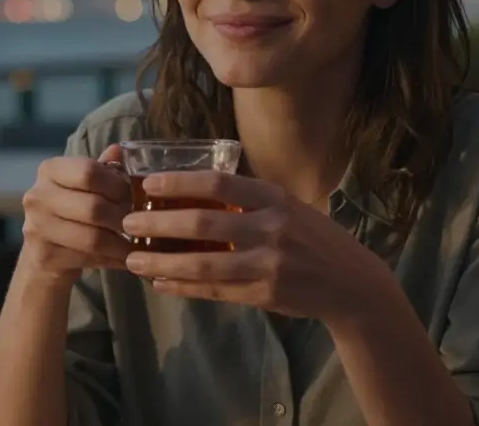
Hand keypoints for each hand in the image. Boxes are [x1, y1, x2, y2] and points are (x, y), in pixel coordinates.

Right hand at [18, 144, 133, 282]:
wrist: (43, 253)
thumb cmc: (70, 211)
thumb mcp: (85, 186)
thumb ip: (103, 169)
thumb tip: (120, 150)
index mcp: (50, 170)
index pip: (89, 171)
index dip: (117, 185)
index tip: (132, 196)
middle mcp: (37, 195)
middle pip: (93, 207)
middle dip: (123, 217)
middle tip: (139, 224)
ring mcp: (37, 227)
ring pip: (93, 237)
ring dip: (121, 243)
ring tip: (137, 243)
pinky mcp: (44, 255)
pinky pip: (89, 258)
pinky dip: (113, 259)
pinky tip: (125, 258)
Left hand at [121, 171, 389, 320]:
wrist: (351, 283)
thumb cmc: (310, 238)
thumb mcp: (286, 207)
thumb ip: (246, 201)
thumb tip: (189, 191)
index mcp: (274, 198)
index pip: (219, 183)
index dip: (179, 182)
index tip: (147, 184)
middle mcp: (273, 228)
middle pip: (203, 223)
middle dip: (158, 223)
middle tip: (127, 222)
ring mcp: (270, 264)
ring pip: (203, 264)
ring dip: (163, 263)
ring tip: (133, 260)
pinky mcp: (267, 295)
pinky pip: (215, 291)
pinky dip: (184, 287)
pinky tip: (161, 283)